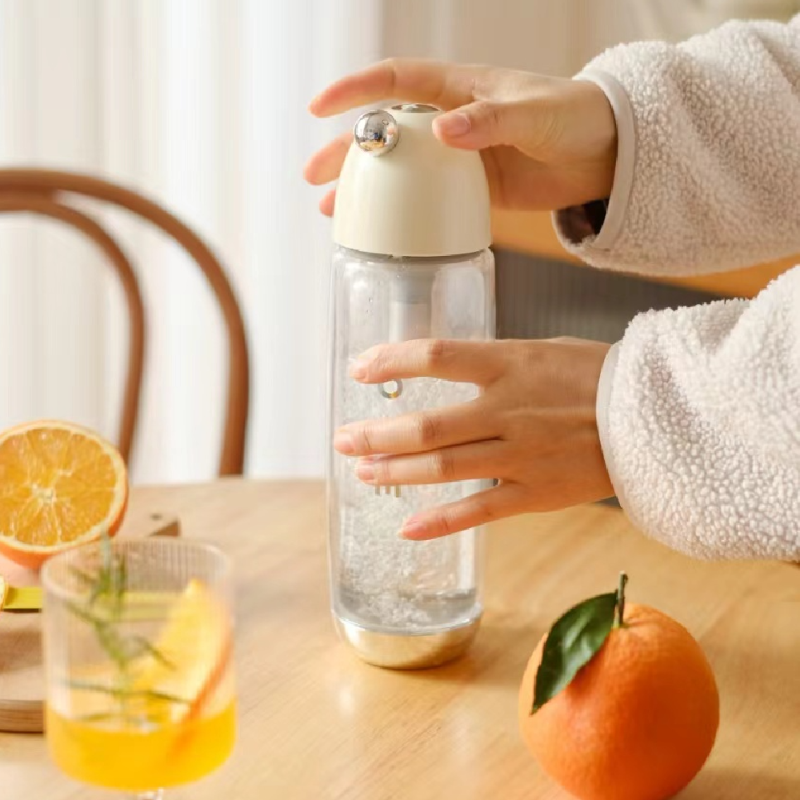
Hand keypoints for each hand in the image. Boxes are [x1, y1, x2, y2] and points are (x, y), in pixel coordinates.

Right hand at [304, 59, 616, 214]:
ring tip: (330, 208)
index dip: (355, 91)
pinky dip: (400, 214)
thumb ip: (488, 121)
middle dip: (346, 151)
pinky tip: (380, 231)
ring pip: (398, 170)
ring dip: (364, 187)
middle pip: (384, 132)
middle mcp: (449, 120)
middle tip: (313, 174)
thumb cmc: (573, 117)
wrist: (605, 153)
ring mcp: (456, 158)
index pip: (395, 81)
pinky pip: (425, 200)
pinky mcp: (470, 189)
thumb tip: (441, 132)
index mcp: (458, 89)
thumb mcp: (532, 114)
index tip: (320, 108)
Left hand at [333, 338, 613, 539]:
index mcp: (509, 364)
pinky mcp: (535, 492)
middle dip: (377, 434)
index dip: (390, 362)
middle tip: (343, 439)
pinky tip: (407, 528)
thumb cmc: (598, 376)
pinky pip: (478, 510)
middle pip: (427, 425)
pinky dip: (440, 521)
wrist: (655, 418)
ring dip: (396, 472)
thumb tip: (449, 367)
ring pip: (443, 467)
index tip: (358, 368)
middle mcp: (508, 410)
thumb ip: (494, 363)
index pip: (435, 356)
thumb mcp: (542, 351)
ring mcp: (520, 455)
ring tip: (363, 473)